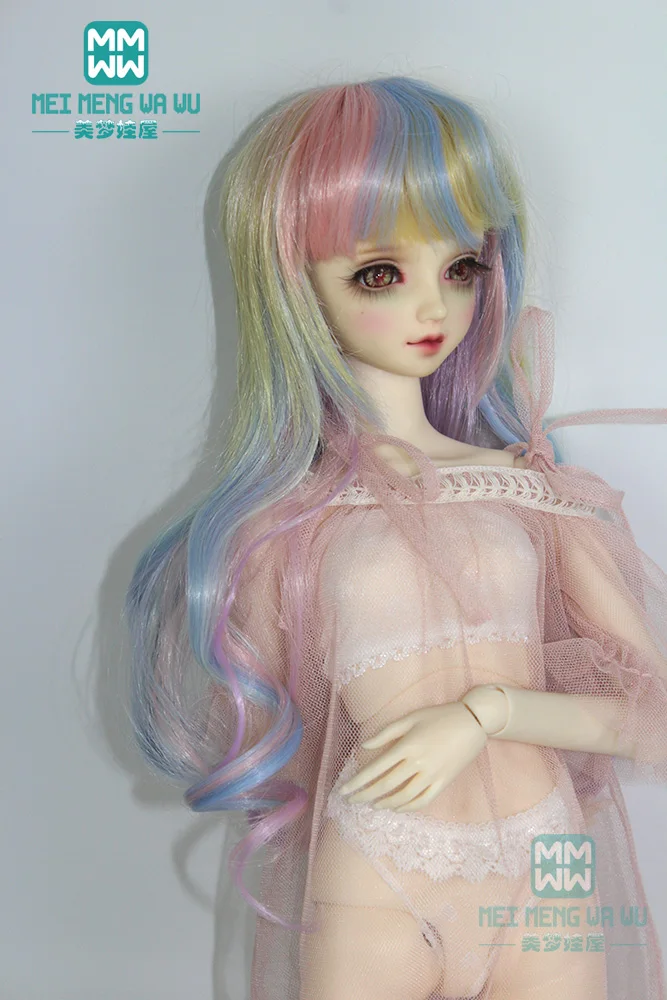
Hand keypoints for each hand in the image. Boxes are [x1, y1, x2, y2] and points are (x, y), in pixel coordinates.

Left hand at [338, 702, 487, 811]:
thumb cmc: (440, 716)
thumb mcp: (411, 718)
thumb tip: (365, 745)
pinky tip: (397, 807)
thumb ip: (386, 732)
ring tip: (372, 804)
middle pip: (386, 785)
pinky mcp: (444, 782)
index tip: (344, 790)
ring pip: (403, 796)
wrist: (474, 722)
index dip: (358, 782)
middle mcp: (417, 763)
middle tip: (351, 801)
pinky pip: (423, 800)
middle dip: (365, 795)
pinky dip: (408, 807)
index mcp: (407, 746)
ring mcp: (432, 775)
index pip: (376, 769)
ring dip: (385, 803)